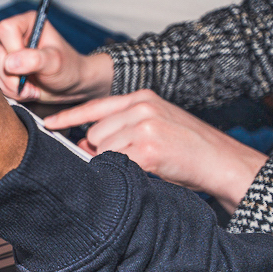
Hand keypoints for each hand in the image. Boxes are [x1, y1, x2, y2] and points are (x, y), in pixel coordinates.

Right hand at [0, 11, 112, 102]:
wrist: (69, 86)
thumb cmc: (68, 68)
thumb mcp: (55, 62)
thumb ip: (34, 60)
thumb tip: (10, 62)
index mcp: (27, 23)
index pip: (5, 29)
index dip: (13, 49)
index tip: (29, 62)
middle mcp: (14, 36)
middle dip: (13, 75)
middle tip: (31, 81)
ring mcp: (7, 54)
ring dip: (11, 86)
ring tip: (31, 87)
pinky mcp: (3, 69)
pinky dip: (9, 91)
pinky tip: (25, 89)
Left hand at [44, 90, 268, 211]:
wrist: (223, 162)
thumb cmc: (189, 150)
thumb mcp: (155, 126)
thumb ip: (123, 128)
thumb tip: (84, 143)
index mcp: (143, 98)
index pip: (96, 106)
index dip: (69, 117)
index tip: (49, 124)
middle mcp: (142, 107)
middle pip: (94, 134)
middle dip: (102, 151)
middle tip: (129, 160)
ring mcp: (145, 127)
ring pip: (101, 149)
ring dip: (114, 163)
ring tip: (144, 164)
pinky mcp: (148, 149)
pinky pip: (115, 164)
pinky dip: (122, 173)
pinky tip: (146, 171)